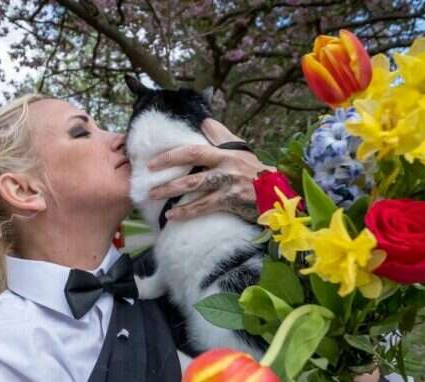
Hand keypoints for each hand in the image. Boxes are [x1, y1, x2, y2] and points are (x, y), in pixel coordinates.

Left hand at [147, 119, 272, 221]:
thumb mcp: (239, 149)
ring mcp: (228, 184)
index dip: (171, 155)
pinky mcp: (231, 201)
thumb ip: (220, 136)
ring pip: (195, 188)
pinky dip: (186, 212)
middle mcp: (225, 167)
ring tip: (154, 197)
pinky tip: (172, 215)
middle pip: (192, 167)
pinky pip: (204, 207)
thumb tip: (203, 122)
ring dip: (172, 193)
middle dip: (168, 175)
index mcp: (224, 153)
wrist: (275, 191)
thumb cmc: (253, 170)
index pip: (193, 150)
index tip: (153, 162)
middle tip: (148, 182)